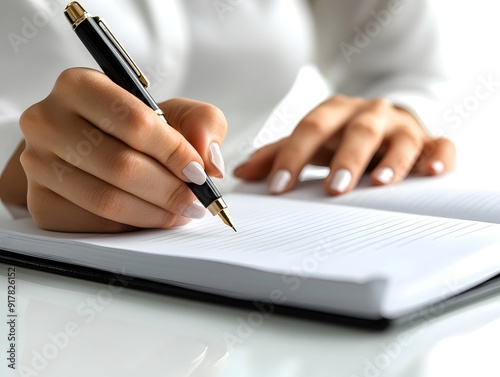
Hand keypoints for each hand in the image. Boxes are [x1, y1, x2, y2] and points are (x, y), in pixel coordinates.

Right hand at [19, 68, 226, 231]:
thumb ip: (203, 123)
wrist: (92, 145)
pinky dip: (133, 225)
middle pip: (120, 165)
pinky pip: (95, 222)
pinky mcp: (41, 202)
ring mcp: (37, 164)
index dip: (173, 152)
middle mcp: (47, 121)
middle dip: (169, 189)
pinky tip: (152, 216)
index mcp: (79, 85)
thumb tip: (209, 161)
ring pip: (106, 199)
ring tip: (182, 212)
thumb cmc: (136, 127)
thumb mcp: (175, 112)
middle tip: (197, 202)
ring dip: (155, 212)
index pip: (133, 122)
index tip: (199, 173)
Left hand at [234, 95, 454, 193]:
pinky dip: (440, 157)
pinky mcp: (428, 141)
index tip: (278, 187)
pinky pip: (441, 145)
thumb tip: (240, 173)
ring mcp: (402, 127)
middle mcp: (369, 114)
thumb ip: (279, 154)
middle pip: (357, 131)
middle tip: (333, 188)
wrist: (385, 124)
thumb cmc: (341, 137)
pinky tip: (433, 172)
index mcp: (336, 112)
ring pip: (400, 138)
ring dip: (391, 161)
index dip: (293, 156)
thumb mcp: (311, 142)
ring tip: (380, 183)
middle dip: (345, 159)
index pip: (310, 128)